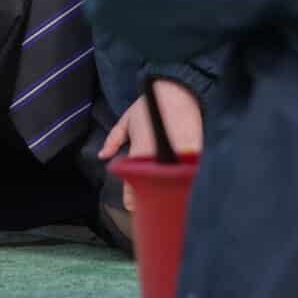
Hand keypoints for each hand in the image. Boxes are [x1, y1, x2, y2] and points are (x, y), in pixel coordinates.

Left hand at [97, 79, 202, 209]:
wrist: (177, 91)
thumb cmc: (150, 105)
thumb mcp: (127, 120)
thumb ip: (114, 139)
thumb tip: (103, 155)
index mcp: (140, 153)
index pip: (132, 188)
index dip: (132, 200)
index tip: (133, 207)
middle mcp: (157, 160)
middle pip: (152, 192)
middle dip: (151, 200)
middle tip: (150, 206)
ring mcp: (176, 159)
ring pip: (171, 187)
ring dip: (168, 193)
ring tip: (168, 201)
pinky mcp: (194, 154)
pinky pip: (188, 176)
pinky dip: (186, 183)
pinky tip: (184, 189)